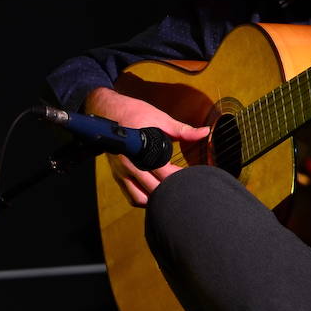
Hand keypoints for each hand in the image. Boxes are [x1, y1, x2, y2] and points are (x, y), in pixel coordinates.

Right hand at [84, 87, 209, 205]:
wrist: (106, 111)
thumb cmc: (133, 113)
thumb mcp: (160, 118)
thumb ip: (182, 130)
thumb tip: (204, 132)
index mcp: (140, 150)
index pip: (164, 173)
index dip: (180, 177)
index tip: (192, 177)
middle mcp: (128, 164)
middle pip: (153, 189)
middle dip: (170, 190)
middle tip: (184, 186)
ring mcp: (121, 172)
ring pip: (140, 198)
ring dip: (156, 199)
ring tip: (169, 193)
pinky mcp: (117, 176)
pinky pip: (131, 196)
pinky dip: (144, 199)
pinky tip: (156, 194)